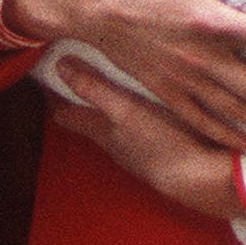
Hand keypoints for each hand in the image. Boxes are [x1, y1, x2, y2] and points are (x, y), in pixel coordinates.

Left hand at [46, 55, 244, 218]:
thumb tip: (60, 66)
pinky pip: (142, 131)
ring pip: (116, 127)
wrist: (200, 178)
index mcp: (101, 130)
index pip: (64, 114)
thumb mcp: (125, 109)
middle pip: (88, 120)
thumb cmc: (161, 142)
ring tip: (116, 84)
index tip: (45, 76)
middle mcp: (115, 144)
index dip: (53, 96)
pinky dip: (139, 116)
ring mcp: (138, 151)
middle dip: (82, 99)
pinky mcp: (162, 153)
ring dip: (112, 108)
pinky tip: (153, 107)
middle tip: (79, 72)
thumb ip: (94, 89)